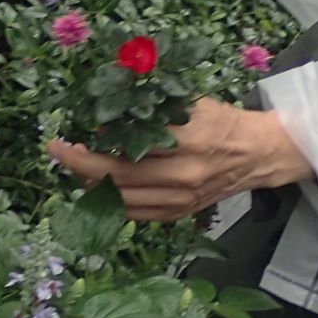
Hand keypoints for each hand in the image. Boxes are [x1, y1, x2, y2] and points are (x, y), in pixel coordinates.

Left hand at [48, 99, 316, 222]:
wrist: (258, 155)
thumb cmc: (223, 122)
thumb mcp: (191, 103)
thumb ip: (152, 108)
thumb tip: (107, 119)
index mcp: (190, 140)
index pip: (129, 146)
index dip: (92, 146)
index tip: (65, 138)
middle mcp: (185, 174)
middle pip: (120, 176)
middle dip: (81, 166)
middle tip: (58, 152)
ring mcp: (182, 199)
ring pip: (124, 199)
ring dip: (93, 185)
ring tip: (75, 167)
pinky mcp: (180, 213)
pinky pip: (136, 213)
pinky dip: (112, 201)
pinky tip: (98, 187)